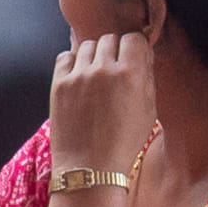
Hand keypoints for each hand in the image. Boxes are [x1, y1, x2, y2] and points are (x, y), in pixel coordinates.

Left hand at [47, 28, 156, 185]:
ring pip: (87, 45)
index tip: (132, 57)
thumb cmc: (124, 143)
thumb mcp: (148, 110)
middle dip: (114, 51)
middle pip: (109, 40)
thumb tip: (142, 53)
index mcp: (130, 74)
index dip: (134, 47)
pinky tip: (79, 77)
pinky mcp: (59, 83)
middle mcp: (103, 69)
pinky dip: (73, 62)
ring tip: (96, 76)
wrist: (91, 168)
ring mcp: (78, 75)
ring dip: (94, 55)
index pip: (133, 38)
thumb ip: (146, 76)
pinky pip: (66, 56)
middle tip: (114, 69)